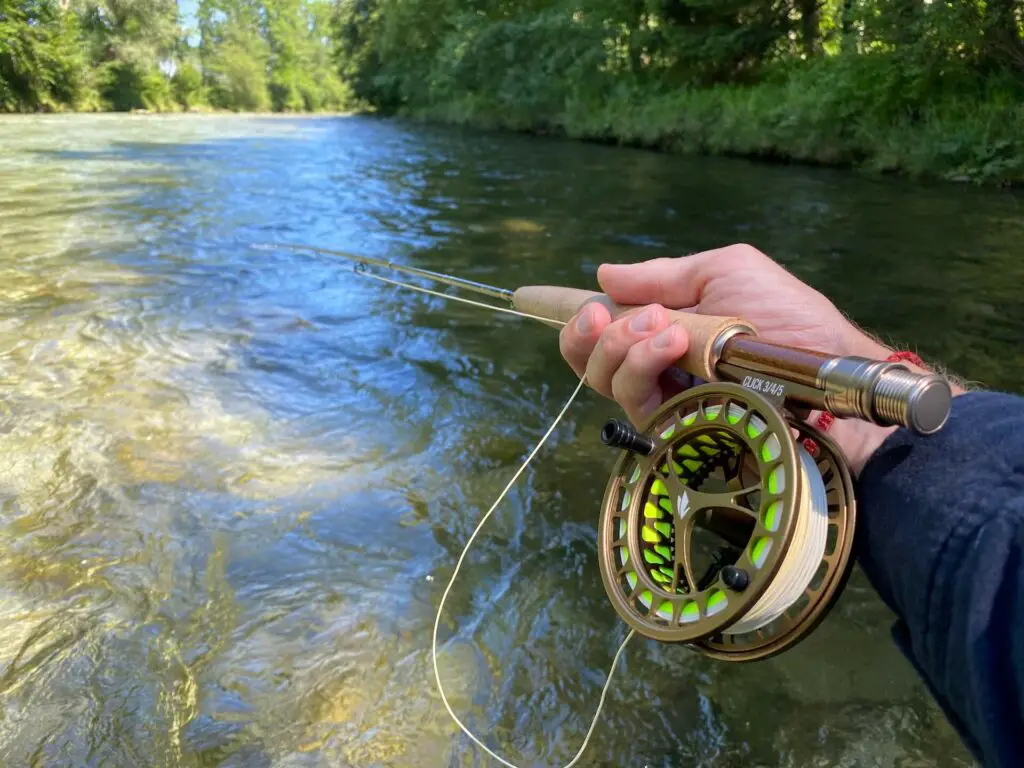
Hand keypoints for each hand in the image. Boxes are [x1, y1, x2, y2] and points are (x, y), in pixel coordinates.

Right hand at [559, 244, 911, 474]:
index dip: (568, 315)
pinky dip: (642, 365)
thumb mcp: (726, 272)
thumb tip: (602, 275)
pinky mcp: (677, 428)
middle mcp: (657, 366)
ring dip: (622, 346)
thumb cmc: (790, 318)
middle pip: (586, 359)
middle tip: (629, 315)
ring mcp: (666, 400)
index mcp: (664, 328)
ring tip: (667, 328)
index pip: (602, 327)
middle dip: (589, 331)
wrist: (832, 373)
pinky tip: (672, 343)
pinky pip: (632, 402)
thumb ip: (663, 276)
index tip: (526, 297)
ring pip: (602, 380)